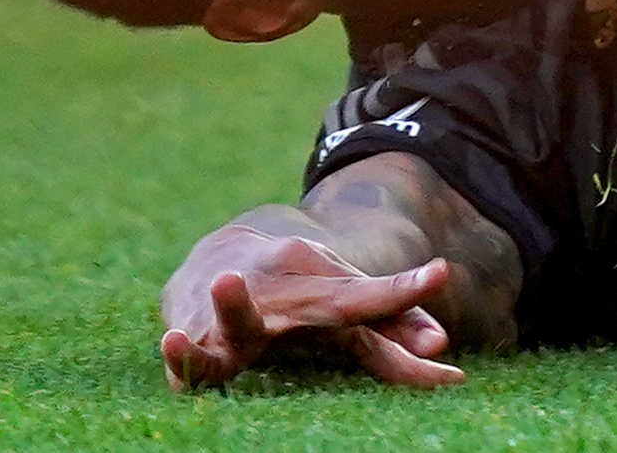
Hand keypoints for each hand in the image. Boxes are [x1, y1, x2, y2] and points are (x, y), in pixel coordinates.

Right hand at [162, 231, 464, 389]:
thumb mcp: (343, 301)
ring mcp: (241, 321)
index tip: (442, 292)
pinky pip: (190, 357)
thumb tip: (443, 350)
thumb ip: (391, 328)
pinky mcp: (197, 343)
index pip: (376, 299)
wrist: (219, 259)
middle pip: (332, 303)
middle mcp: (290, 301)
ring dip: (234, 308)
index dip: (407, 298)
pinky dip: (182, 354)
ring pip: (240, 321)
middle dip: (377, 301)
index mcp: (330, 294)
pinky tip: (173, 342)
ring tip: (225, 284)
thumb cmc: (295, 291)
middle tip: (424, 281)